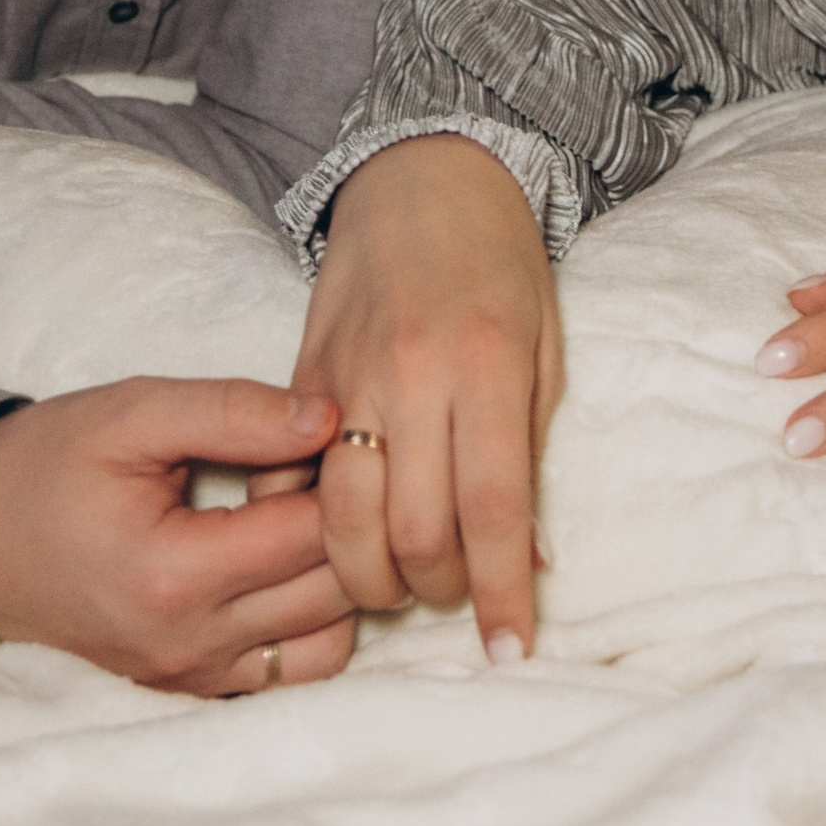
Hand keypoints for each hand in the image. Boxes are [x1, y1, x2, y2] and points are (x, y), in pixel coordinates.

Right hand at [0, 377, 357, 690]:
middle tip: (312, 474)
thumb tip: (326, 419)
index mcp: (175, 575)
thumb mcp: (134, 413)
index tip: (317, 437)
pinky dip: (307, 623)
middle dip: (344, 527)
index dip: (332, 478)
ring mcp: (191, 678)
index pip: (311, 534)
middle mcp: (191, 644)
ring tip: (291, 522)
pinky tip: (276, 567)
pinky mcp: (191, 690)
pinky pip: (289, 674)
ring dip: (333, 581)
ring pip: (326, 645)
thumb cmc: (50, 465)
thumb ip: (234, 412)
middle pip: (332, 594)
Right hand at [295, 136, 560, 661]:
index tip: (512, 650)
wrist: (422, 175)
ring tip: (398, 581)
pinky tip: (330, 545)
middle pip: (411, 531)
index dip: (501, 593)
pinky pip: (283, 478)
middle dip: (436, 590)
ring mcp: (345, 376)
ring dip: (370, 578)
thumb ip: (529, 452)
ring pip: (340, 521)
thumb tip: (527, 558)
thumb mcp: (542, 347)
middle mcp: (410, 376)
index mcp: (484, 365)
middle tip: (455, 594)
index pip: (492, 509)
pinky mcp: (301, 377)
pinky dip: (301, 530)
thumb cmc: (501, 262)